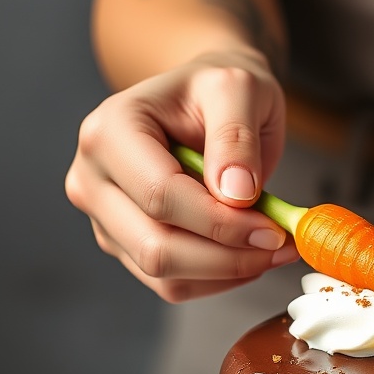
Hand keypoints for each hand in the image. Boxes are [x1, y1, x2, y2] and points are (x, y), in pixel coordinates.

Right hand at [65, 49, 297, 301]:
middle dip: (228, 256)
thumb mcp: (238, 88)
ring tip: (273, 248)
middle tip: (281, 244)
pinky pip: (173, 285)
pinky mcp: (127, 246)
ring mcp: (105, 218)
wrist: (208, 102)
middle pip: (156, 247)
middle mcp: (92, 178)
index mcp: (109, 132)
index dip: (221, 223)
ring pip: (165, 275)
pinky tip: (249, 254)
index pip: (160, 197)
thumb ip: (236, 136)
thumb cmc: (219, 90)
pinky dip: (219, 279)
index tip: (274, 228)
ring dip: (228, 272)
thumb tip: (236, 194)